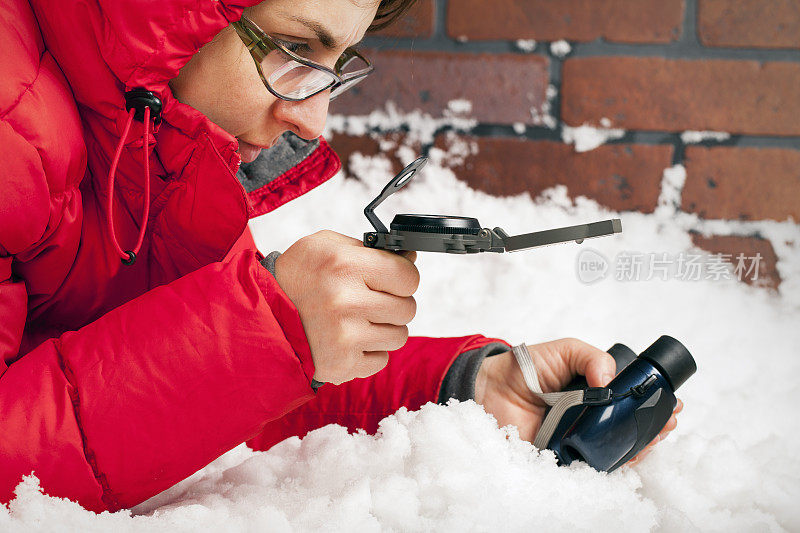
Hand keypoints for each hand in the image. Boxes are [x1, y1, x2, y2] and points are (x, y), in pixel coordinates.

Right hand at [274, 230, 418, 384]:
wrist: (263, 315)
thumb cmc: (299, 276)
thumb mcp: (326, 246)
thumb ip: (371, 249)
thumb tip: (410, 259)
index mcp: (344, 265)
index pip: (408, 277)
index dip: (402, 278)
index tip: (391, 280)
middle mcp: (346, 301)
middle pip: (407, 308)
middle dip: (393, 303)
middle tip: (369, 300)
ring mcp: (345, 336)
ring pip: (399, 336)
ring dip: (384, 329)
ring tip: (357, 320)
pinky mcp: (341, 364)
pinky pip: (381, 359)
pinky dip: (368, 352)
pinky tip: (347, 339)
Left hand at [475, 338, 681, 465]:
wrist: (490, 387)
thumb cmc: (527, 368)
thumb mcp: (565, 350)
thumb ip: (590, 358)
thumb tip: (609, 379)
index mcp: (596, 394)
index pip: (632, 403)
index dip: (655, 403)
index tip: (671, 402)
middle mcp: (591, 419)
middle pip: (631, 428)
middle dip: (656, 425)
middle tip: (669, 419)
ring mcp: (578, 440)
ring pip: (617, 449)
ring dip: (641, 444)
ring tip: (656, 433)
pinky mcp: (562, 458)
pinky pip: (590, 465)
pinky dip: (609, 462)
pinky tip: (626, 453)